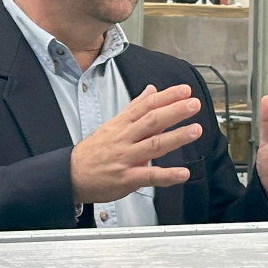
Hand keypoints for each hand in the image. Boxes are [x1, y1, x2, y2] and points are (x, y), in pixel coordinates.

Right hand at [70, 85, 202, 203]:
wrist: (71, 174)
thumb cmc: (95, 149)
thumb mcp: (113, 124)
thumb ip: (135, 107)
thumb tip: (151, 89)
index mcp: (123, 123)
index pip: (147, 105)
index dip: (167, 97)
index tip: (185, 90)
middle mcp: (125, 138)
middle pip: (152, 121)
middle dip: (174, 111)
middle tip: (193, 103)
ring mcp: (126, 158)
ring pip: (153, 145)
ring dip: (176, 137)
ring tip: (195, 130)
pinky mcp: (127, 178)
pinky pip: (149, 176)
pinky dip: (167, 175)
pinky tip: (183, 173)